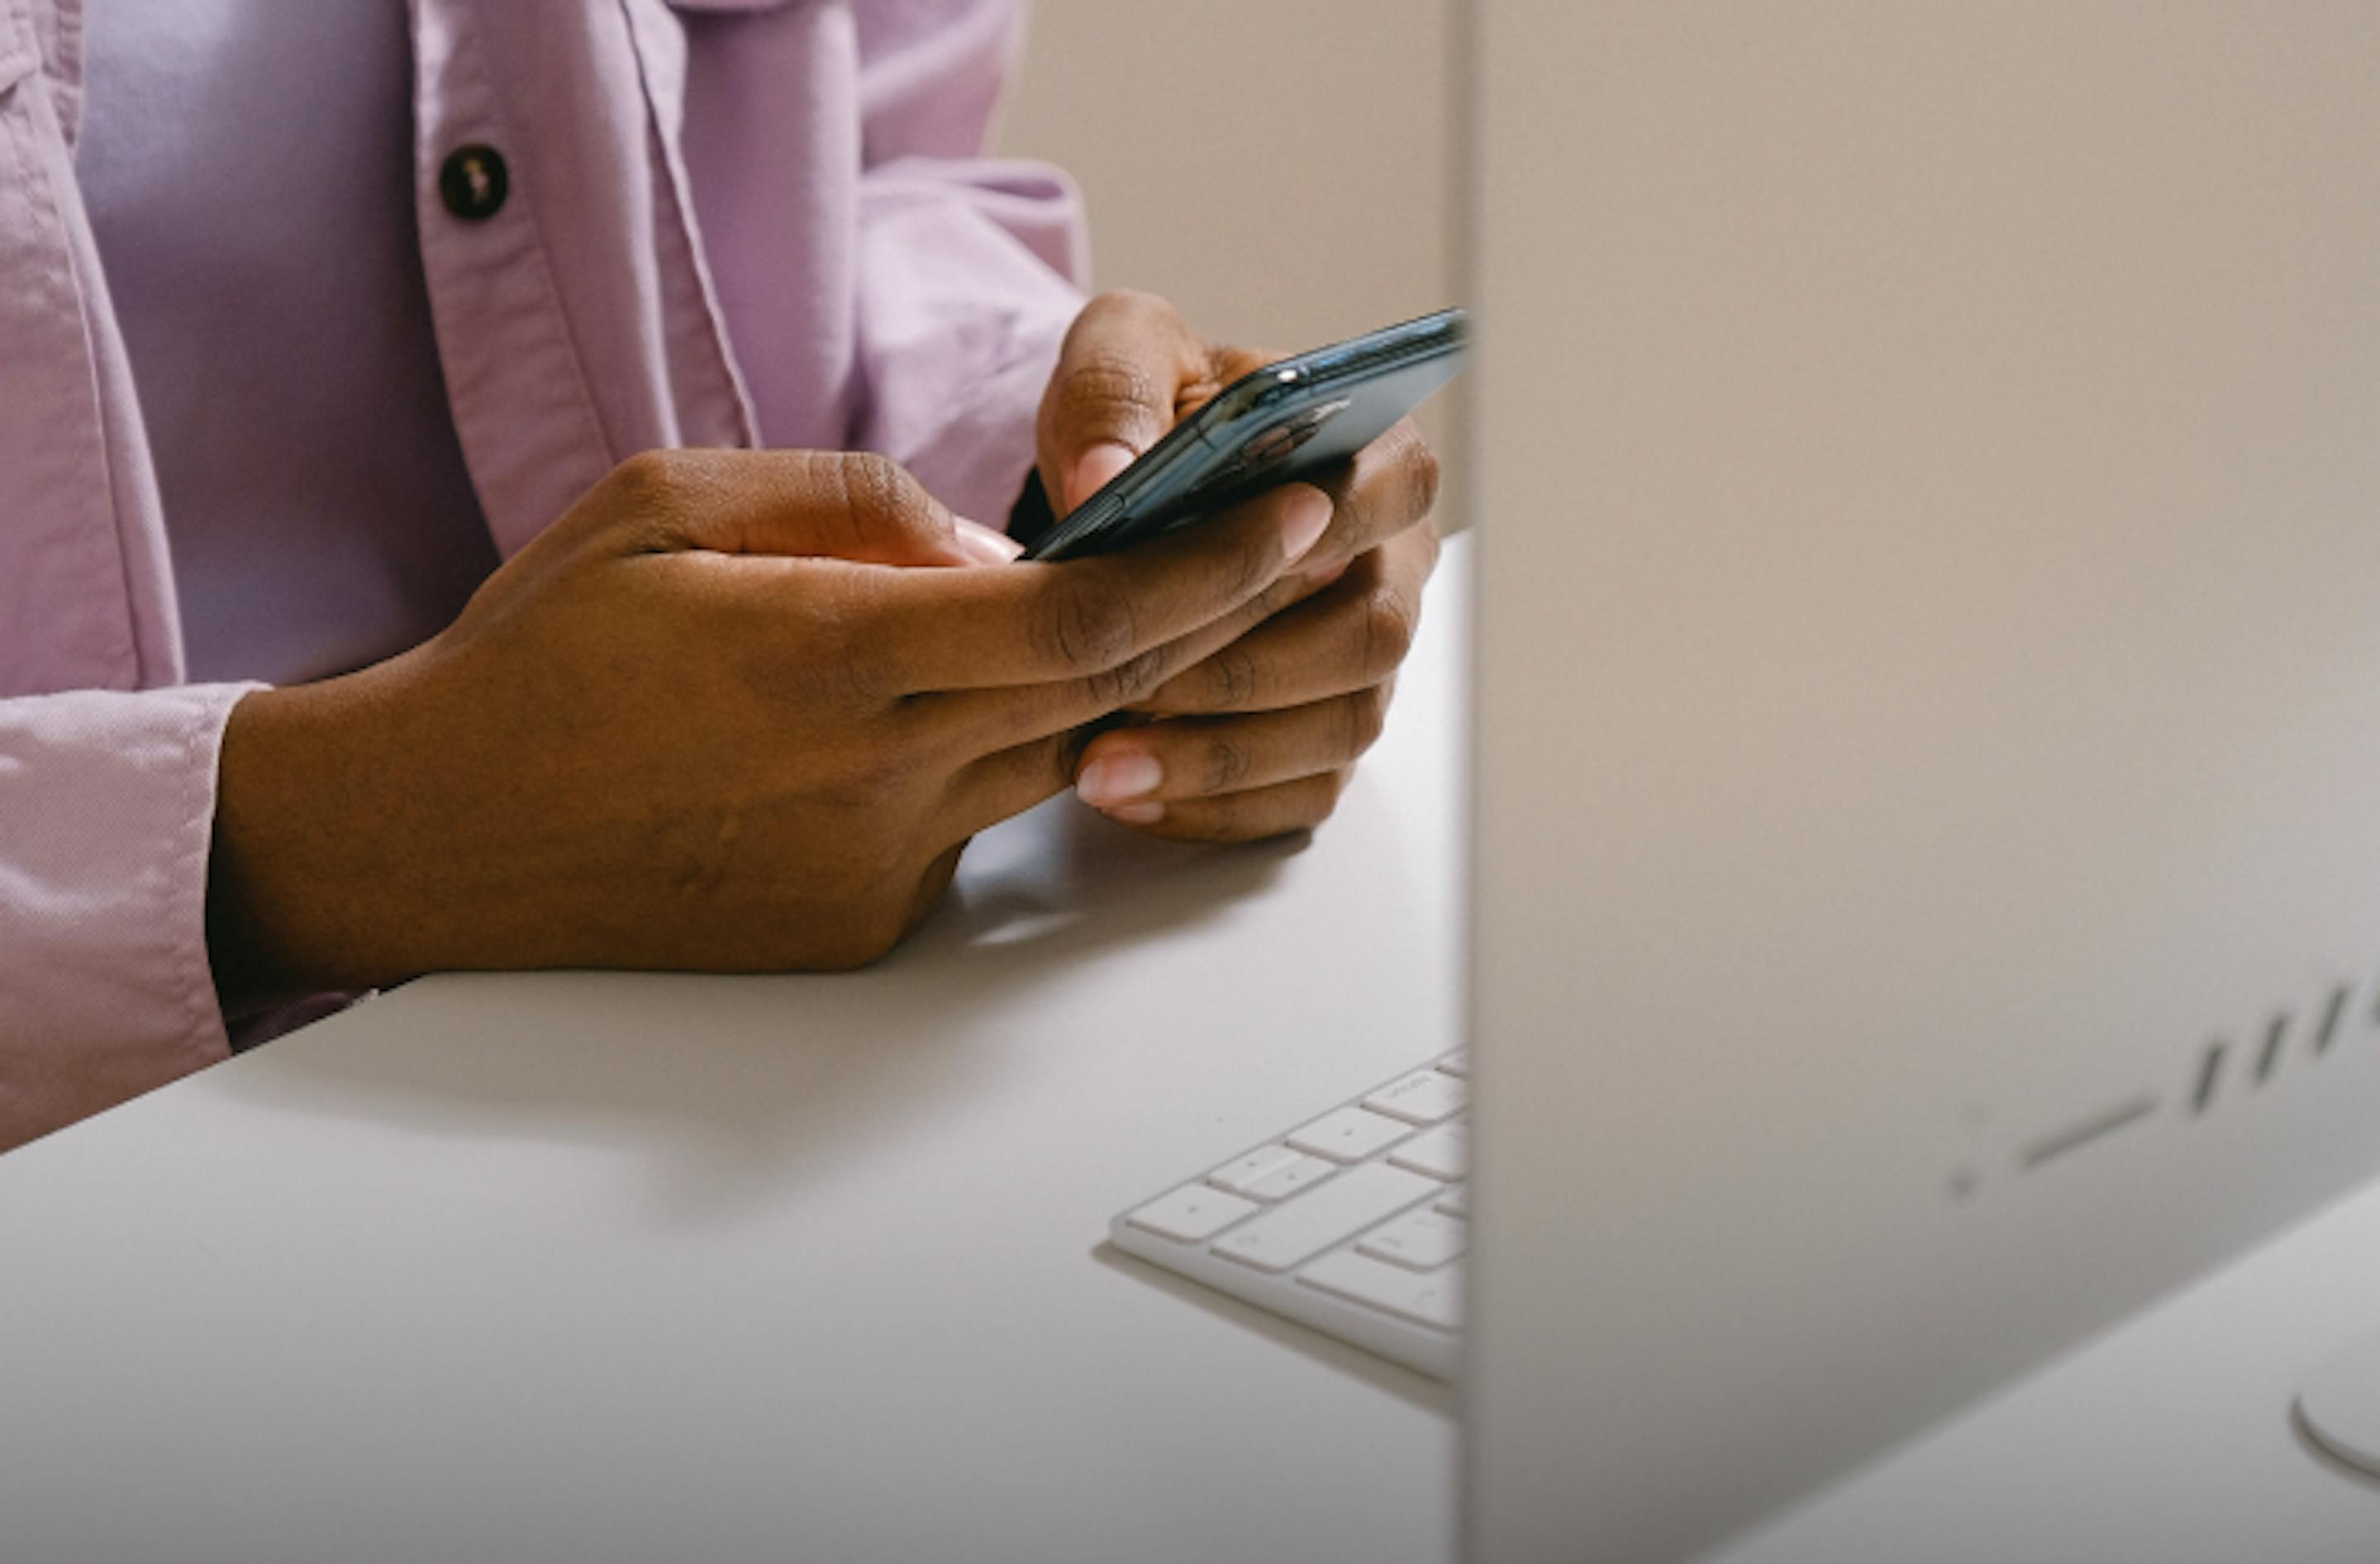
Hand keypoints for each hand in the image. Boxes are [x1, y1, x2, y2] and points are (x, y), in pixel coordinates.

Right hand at [206, 448, 1334, 996]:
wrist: (438, 834)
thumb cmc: (537, 654)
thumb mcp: (668, 506)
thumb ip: (854, 504)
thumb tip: (999, 547)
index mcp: (822, 655)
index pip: (1076, 616)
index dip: (1204, 567)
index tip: (1287, 517)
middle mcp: (867, 779)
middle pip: (1100, 695)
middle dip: (1206, 618)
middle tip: (1274, 548)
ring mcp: (871, 870)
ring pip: (1049, 761)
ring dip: (1108, 688)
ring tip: (1129, 610)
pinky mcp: (858, 927)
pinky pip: (973, 826)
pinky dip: (994, 756)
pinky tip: (944, 714)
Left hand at [1035, 291, 1443, 841]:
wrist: (1127, 493)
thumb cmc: (1149, 418)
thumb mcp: (1122, 356)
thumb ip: (1117, 390)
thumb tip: (1108, 474)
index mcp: (1371, 459)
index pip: (1395, 496)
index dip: (1329, 536)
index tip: (1243, 562)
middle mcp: (1388, 566)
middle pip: (1369, 637)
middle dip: (1245, 671)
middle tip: (1132, 686)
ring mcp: (1359, 663)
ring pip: (1337, 730)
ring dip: (1220, 756)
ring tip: (1103, 763)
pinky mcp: (1320, 738)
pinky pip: (1299, 797)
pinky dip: (1215, 807)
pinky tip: (1129, 796)